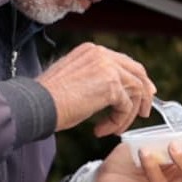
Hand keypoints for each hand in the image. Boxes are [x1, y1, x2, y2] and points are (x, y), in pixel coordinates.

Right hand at [37, 40, 158, 134]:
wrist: (37, 104)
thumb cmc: (47, 98)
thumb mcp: (73, 79)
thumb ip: (94, 78)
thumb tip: (115, 90)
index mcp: (91, 51)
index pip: (124, 62)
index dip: (136, 78)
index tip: (143, 93)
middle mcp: (102, 54)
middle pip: (137, 72)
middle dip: (144, 93)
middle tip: (145, 113)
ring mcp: (108, 68)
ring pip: (135, 92)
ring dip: (127, 115)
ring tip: (113, 129)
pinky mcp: (112, 85)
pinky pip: (127, 107)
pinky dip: (118, 122)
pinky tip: (101, 130)